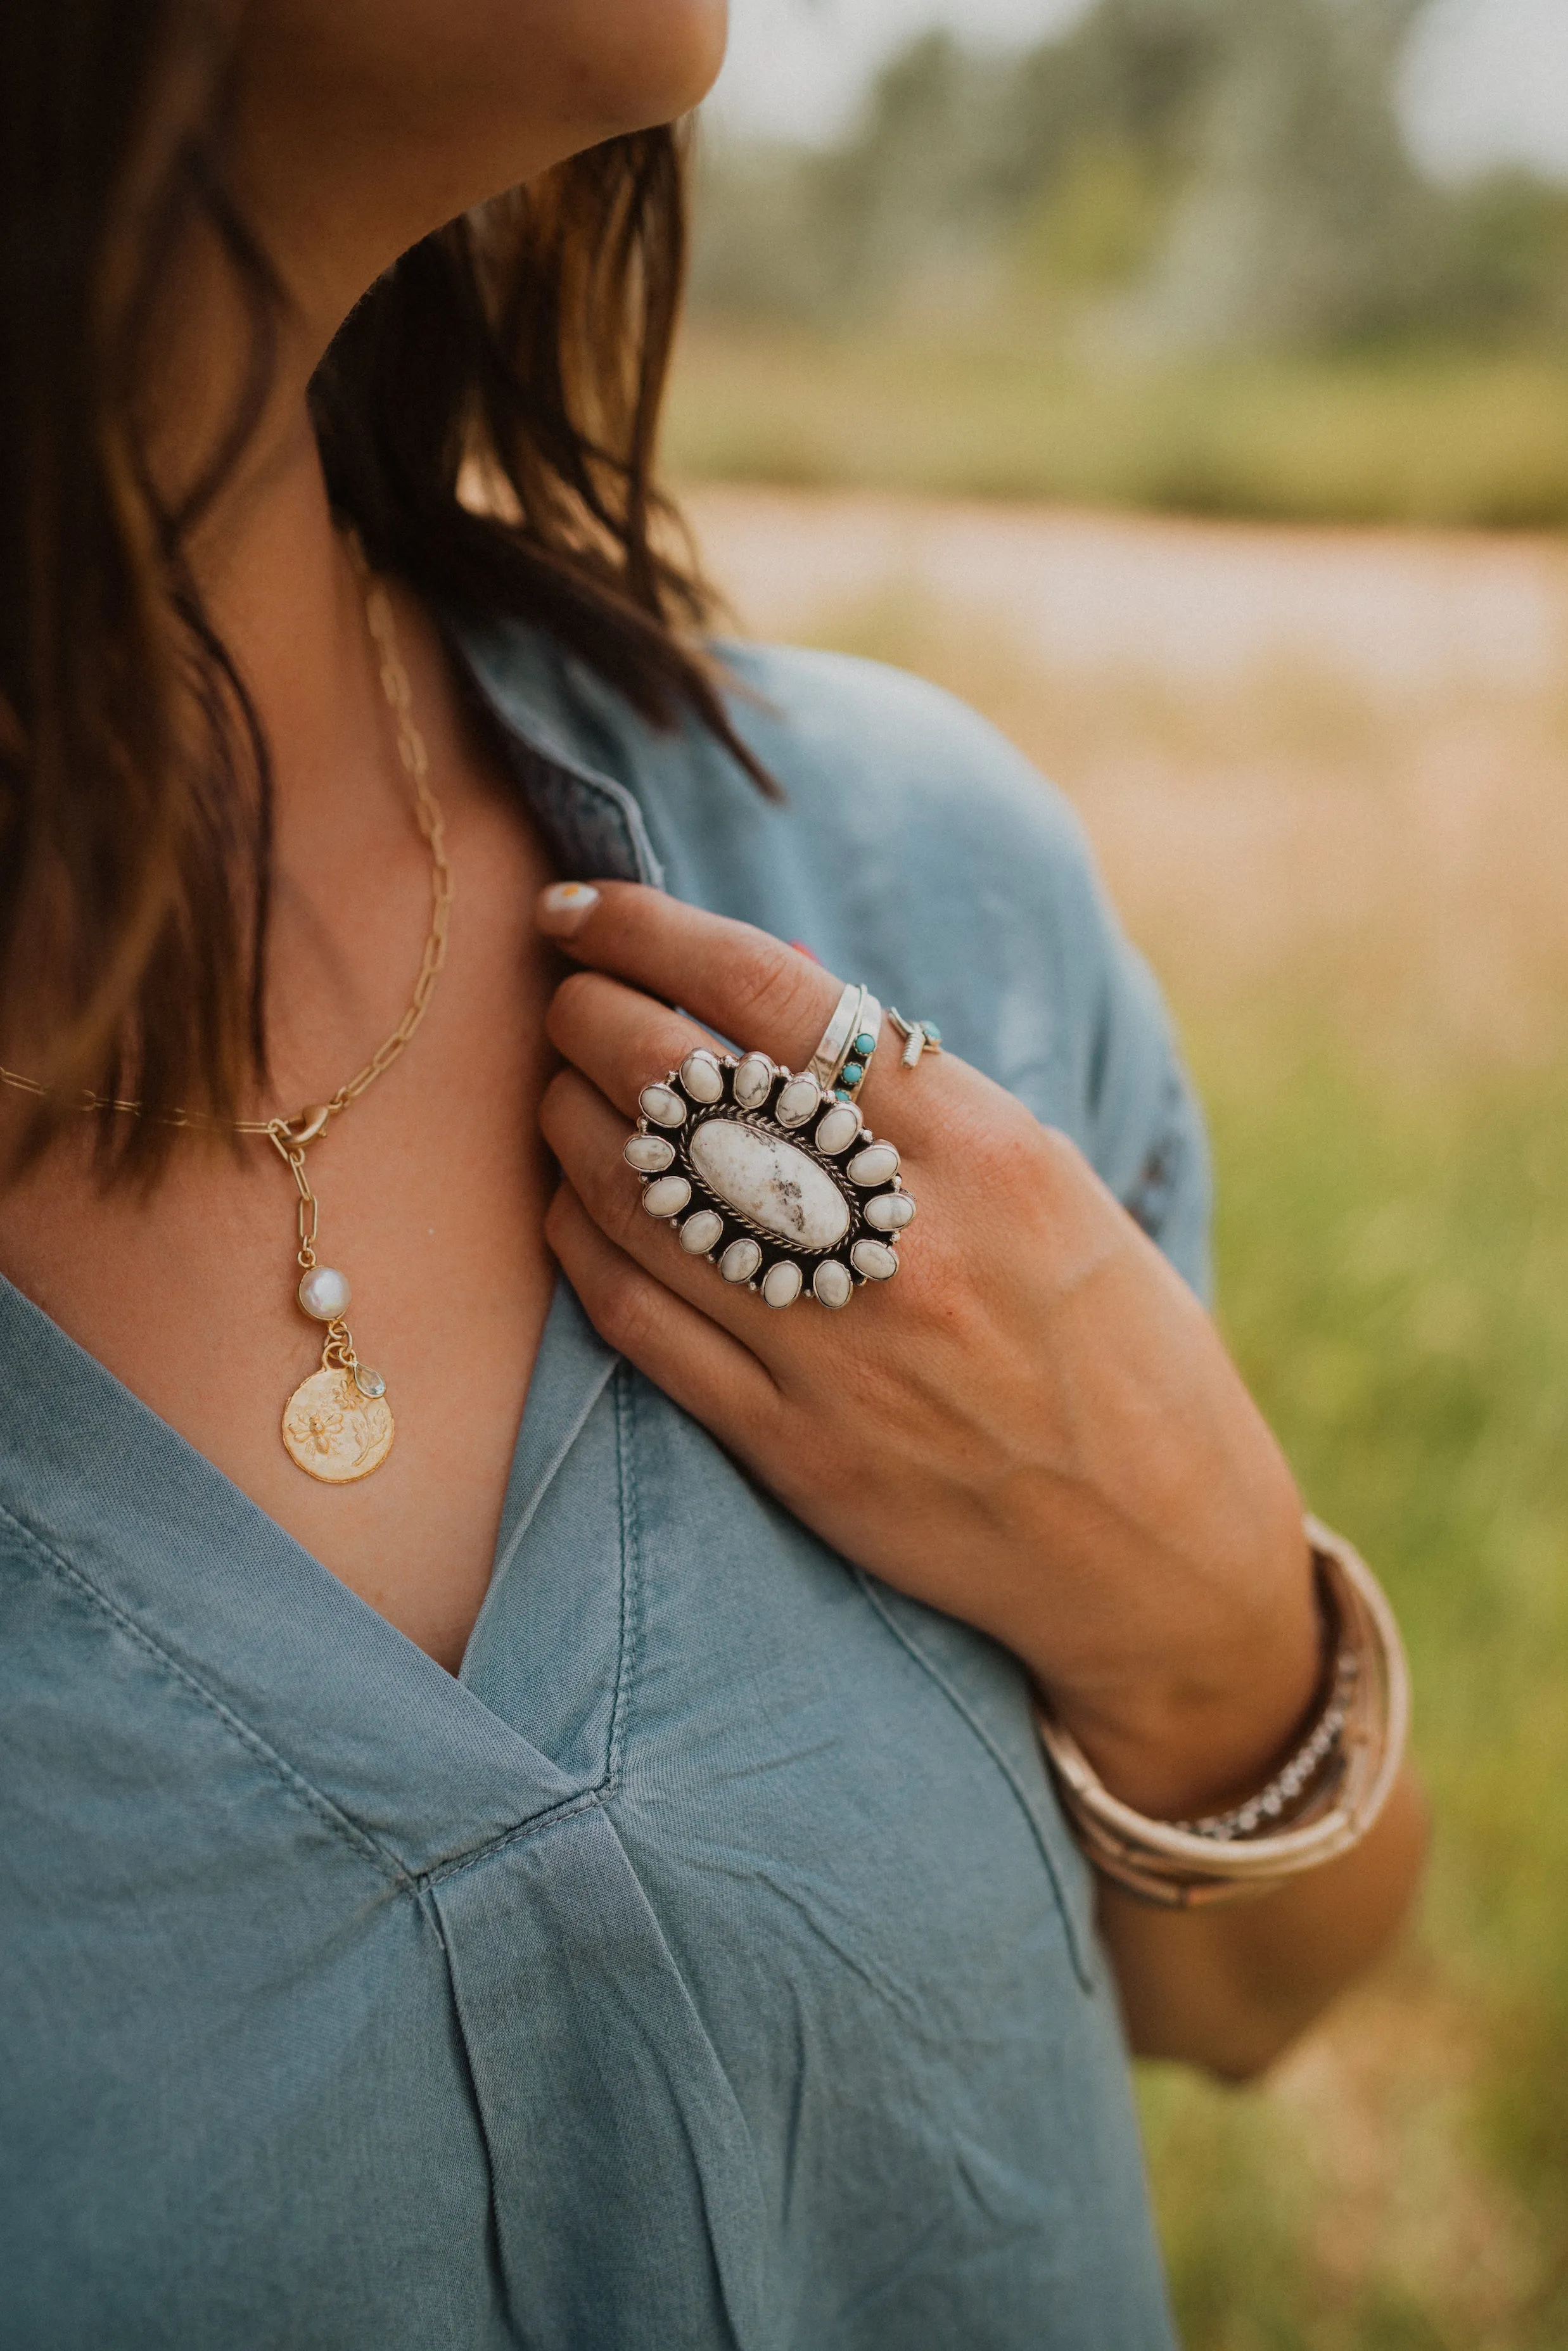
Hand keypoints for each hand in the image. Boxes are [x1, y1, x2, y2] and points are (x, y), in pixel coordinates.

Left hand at [537, 881, 1318, 1820]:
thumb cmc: (1115, 1340)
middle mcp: (897, 1237)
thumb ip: (913, 1094)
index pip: (771, 995)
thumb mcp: (1047, 1185)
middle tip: (565, 996)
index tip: (585, 908)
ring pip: (636, 1200)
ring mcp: (833, 1347)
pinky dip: (581, 1245)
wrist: (1159, 1544)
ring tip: (558, 1087)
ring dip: (569, 1122)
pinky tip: (566, 1205)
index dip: (651, 932)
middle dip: (590, 1017)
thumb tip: (776, 986)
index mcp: (979, 1148)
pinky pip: (638, 1323)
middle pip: (681, 1086)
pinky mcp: (789, 1445)